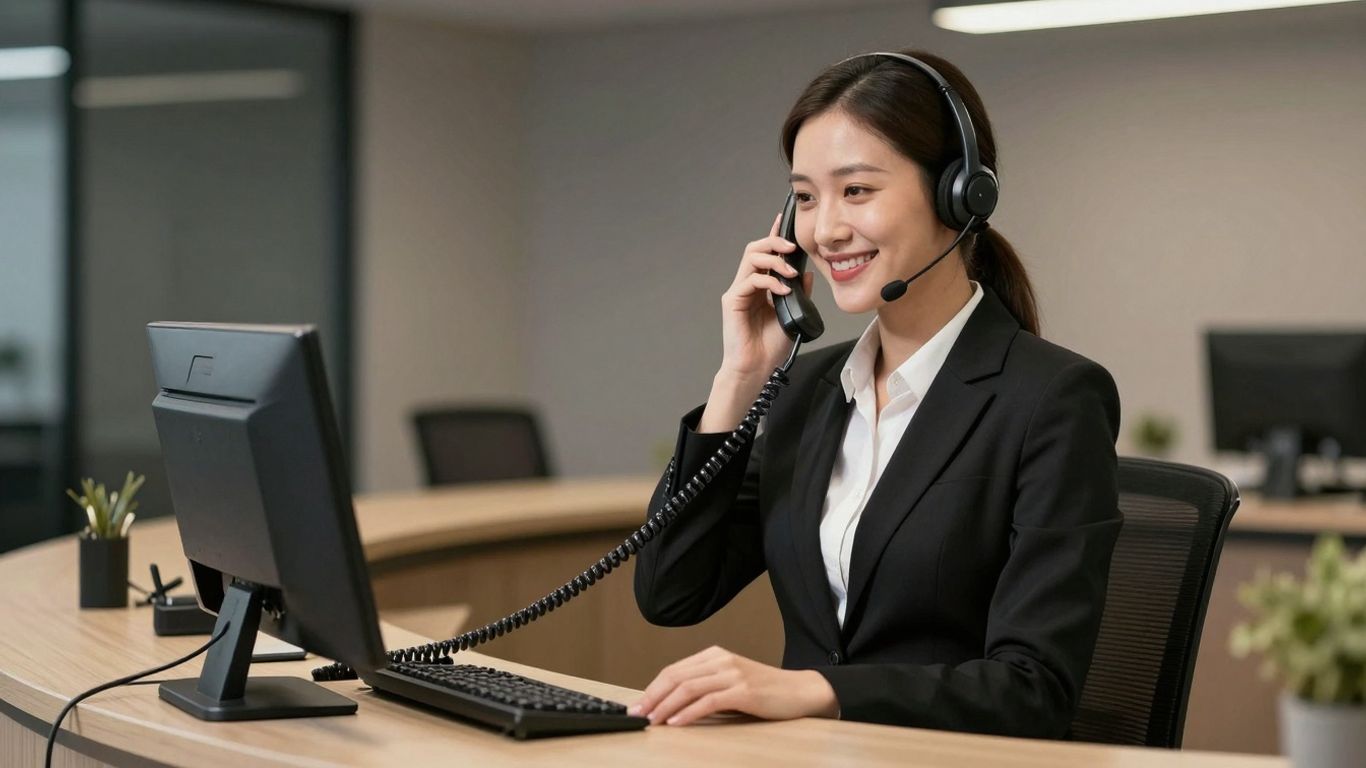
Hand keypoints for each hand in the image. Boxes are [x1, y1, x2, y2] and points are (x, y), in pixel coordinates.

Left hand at [627, 646, 837, 725]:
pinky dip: (688, 712)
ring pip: (688, 688)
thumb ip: (705, 688)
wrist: (800, 691)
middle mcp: (721, 660)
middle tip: (636, 714)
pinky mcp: (743, 690)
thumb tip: (670, 706)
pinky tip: (676, 722)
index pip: (673, 670)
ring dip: (665, 706)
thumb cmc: (764, 692)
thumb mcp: (730, 684)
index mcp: (714, 656)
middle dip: (652, 697)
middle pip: (675, 676)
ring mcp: (732, 673)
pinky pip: (708, 701)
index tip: (637, 706)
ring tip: (652, 721)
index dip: (652, 689)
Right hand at [718, 213, 815, 381]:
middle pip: (756, 249)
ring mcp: (739, 292)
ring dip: (773, 260)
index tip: (783, 220)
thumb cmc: (770, 347)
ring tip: (789, 271)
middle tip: (791, 247)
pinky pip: (751, 280)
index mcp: (761, 287)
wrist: (756, 368)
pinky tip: (782, 291)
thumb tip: (806, 273)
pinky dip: (769, 281)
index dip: (774, 235)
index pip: (767, 254)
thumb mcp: (794, 314)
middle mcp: (748, 285)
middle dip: (774, 242)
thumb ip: (799, 293)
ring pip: (751, 259)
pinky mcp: (732, 301)